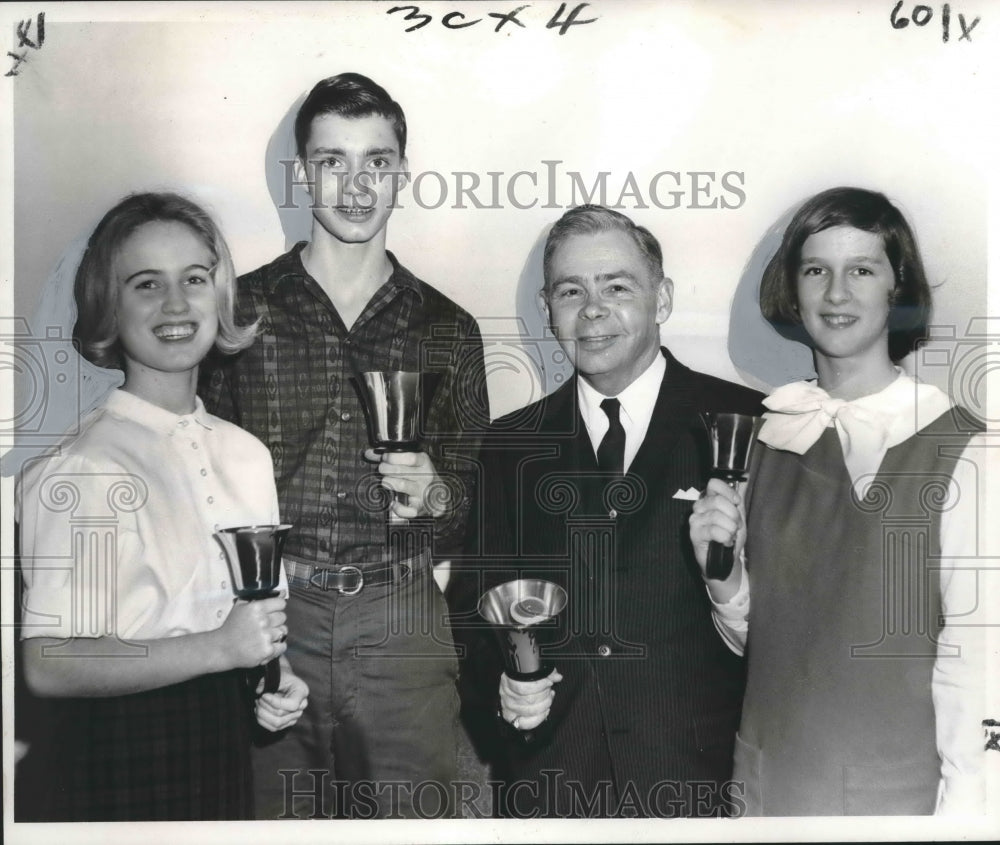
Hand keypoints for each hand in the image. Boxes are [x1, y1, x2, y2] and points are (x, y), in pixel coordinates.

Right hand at [214, 597, 286, 670]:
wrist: (222, 648)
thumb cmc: (232, 627)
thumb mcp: (241, 606)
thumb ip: (260, 598)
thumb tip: (283, 593)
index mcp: (257, 608)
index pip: (281, 603)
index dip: (277, 607)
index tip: (272, 612)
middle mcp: (263, 621)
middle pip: (283, 617)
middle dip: (275, 621)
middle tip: (265, 625)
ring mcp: (266, 636)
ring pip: (283, 631)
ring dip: (276, 633)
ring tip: (265, 636)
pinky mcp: (267, 650)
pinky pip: (283, 645)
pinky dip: (277, 646)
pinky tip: (268, 645)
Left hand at [255, 658, 308, 731]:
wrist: (284, 681)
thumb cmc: (282, 677)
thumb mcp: (278, 675)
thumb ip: (268, 681)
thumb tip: (258, 691)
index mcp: (302, 692)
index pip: (292, 705)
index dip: (275, 702)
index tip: (263, 695)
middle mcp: (301, 706)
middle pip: (281, 715)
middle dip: (265, 707)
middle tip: (258, 698)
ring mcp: (295, 716)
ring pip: (276, 723)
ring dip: (262, 714)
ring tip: (257, 704)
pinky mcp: (287, 722)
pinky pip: (273, 728)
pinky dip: (262, 720)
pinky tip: (259, 711)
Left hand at [364, 449, 450, 519]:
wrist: (437, 495)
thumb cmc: (420, 475)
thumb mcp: (411, 462)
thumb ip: (390, 457)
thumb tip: (369, 453)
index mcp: (424, 463)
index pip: (411, 458)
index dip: (394, 457)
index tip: (385, 457)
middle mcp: (425, 477)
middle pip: (401, 471)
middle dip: (386, 469)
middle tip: (382, 469)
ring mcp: (422, 492)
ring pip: (401, 485)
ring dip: (388, 482)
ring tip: (385, 481)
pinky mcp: (419, 507)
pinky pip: (407, 509)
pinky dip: (397, 507)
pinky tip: (393, 503)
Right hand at [499, 669, 562, 730]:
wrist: (514, 689)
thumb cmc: (524, 680)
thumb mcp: (534, 672)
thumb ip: (547, 673)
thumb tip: (557, 677)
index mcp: (509, 680)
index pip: (523, 687)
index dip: (539, 685)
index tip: (549, 682)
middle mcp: (507, 694)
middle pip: (529, 699)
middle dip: (545, 695)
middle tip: (549, 691)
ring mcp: (509, 707)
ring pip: (530, 711)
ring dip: (544, 705)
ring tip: (548, 699)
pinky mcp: (512, 718)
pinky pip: (526, 723)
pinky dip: (539, 718)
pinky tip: (545, 711)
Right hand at [689, 478, 746, 594]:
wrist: (726, 560)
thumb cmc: (730, 537)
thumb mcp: (738, 517)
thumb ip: (736, 502)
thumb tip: (739, 489)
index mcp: (709, 499)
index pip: (713, 484)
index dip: (728, 492)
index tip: (736, 503)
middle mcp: (699, 507)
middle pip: (718, 500)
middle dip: (733, 515)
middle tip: (735, 526)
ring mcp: (695, 520)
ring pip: (716, 516)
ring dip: (730, 528)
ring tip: (730, 535)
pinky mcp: (694, 534)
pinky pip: (713, 530)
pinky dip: (725, 537)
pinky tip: (725, 542)